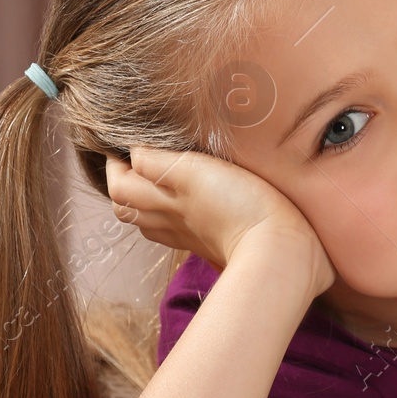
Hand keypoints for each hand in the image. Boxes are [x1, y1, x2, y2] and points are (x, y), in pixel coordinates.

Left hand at [103, 145, 336, 296]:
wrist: (281, 253)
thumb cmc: (240, 207)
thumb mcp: (195, 171)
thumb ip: (159, 163)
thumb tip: (133, 153)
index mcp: (163, 203)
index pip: (120, 188)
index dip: (115, 165)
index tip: (122, 143)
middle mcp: (171, 223)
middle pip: (129, 210)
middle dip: (124, 184)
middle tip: (133, 161)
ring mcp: (192, 238)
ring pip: (151, 224)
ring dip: (145, 202)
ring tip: (155, 181)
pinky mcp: (214, 246)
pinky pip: (178, 232)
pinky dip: (171, 216)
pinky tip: (189, 205)